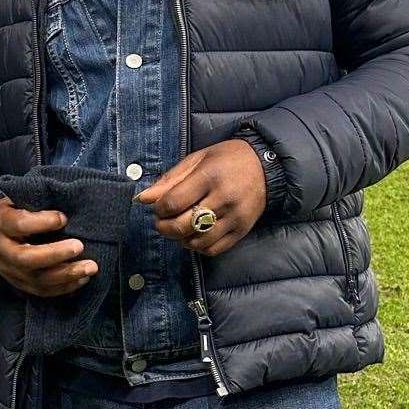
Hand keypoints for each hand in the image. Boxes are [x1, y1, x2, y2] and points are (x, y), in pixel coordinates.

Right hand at [0, 197, 97, 296]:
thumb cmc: (9, 213)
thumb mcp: (15, 200)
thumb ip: (35, 203)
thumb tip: (65, 206)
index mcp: (0, 224)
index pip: (19, 225)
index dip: (42, 222)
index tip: (63, 217)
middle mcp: (2, 251)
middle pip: (26, 259)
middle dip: (56, 254)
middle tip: (79, 246)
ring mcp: (10, 271)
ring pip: (37, 280)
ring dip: (67, 275)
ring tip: (90, 267)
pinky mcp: (19, 284)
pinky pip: (42, 291)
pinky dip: (64, 288)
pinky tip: (83, 279)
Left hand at [135, 140, 265, 256]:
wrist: (265, 165)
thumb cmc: (226, 159)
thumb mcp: (196, 160)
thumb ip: (169, 180)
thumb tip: (143, 199)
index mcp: (209, 177)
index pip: (174, 203)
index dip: (159, 209)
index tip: (158, 207)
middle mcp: (223, 199)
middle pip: (183, 225)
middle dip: (164, 227)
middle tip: (161, 222)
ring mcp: (235, 217)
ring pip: (198, 241)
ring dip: (180, 239)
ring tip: (178, 228)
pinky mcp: (242, 231)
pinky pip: (214, 249)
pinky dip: (198, 247)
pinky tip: (194, 236)